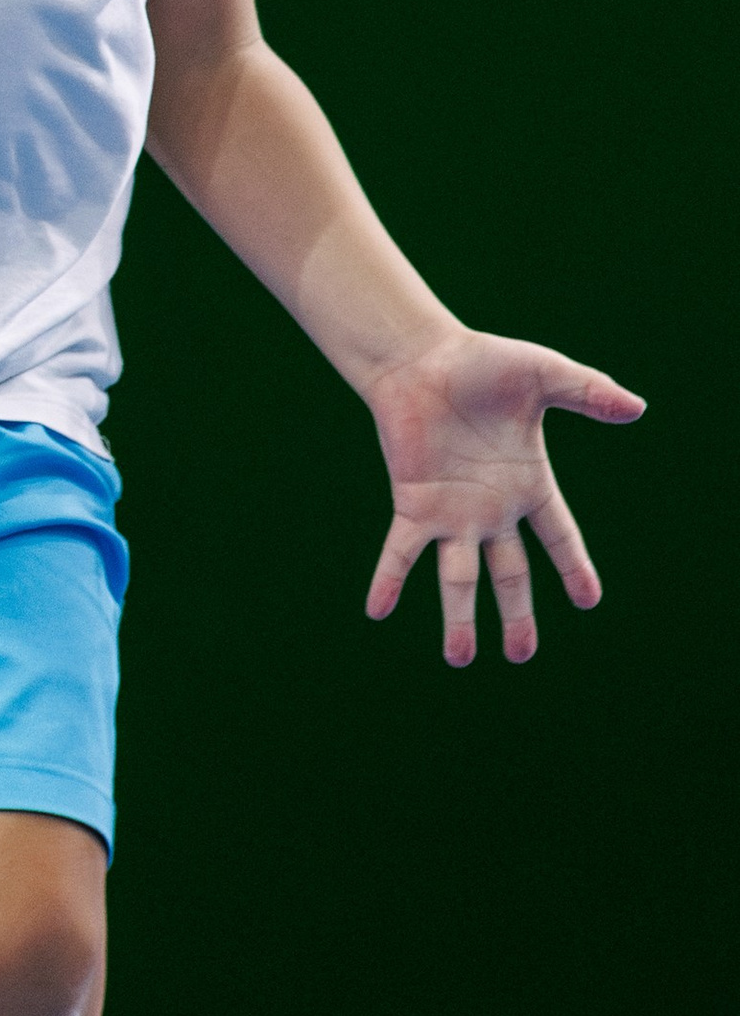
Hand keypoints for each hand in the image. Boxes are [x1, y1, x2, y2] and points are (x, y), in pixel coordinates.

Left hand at [363, 326, 640, 666]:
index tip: (589, 600)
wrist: (421, 356)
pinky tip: (378, 609)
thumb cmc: (482, 363)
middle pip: (509, 574)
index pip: (558, 537)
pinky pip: (400, 550)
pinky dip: (390, 579)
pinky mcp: (413, 503)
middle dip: (516, 615)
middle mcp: (490, 508)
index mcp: (527, 484)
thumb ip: (587, 392)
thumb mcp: (545, 375)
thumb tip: (637, 407)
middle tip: (522, 655)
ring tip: (459, 659)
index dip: (574, 568)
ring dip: (458, 616)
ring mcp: (451, 511)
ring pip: (458, 576)